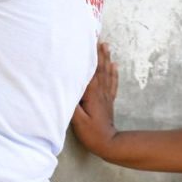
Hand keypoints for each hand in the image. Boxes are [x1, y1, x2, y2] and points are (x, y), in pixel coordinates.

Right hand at [71, 42, 119, 156]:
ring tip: (106, 46)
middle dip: (99, 53)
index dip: (90, 57)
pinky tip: (115, 65)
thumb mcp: (78, 120)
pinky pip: (112, 83)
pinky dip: (114, 72)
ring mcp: (106, 96)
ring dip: (106, 59)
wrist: (109, 144)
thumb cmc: (91, 133)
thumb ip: (72, 104)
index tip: (89, 43)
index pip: (91, 72)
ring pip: (107, 73)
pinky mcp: (108, 101)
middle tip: (98, 38)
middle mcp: (101, 92)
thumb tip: (66, 88)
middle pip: (100, 69)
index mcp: (92, 94)